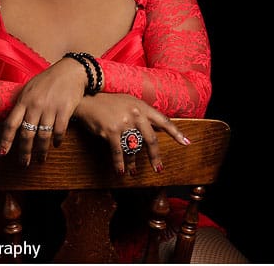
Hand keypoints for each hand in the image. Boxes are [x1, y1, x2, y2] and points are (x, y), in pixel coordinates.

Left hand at [0, 57, 87, 165]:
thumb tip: (14, 121)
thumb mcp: (30, 88)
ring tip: (41, 159)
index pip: (11, 124)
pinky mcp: (65, 110)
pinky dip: (57, 140)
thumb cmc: (49, 79)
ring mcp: (50, 108)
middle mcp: (35, 105)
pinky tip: (56, 144)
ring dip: (41, 151)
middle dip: (24, 152)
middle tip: (24, 163)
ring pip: (43, 136)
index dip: (6, 140)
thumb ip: (23, 104)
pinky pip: (59, 131)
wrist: (71, 70)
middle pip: (27, 134)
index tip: (2, 153)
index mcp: (24, 100)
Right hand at [74, 93, 190, 174]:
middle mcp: (135, 114)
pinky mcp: (111, 131)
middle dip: (155, 156)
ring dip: (133, 163)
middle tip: (158, 169)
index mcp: (142, 107)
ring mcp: (124, 123)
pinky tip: (121, 171)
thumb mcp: (129, 103)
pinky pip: (118, 151)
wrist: (88, 100)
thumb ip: (143, 114)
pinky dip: (120, 163)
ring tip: (133, 172)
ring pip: (134, 148)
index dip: (176, 133)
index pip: (163, 120)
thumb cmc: (109, 103)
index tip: (186, 143)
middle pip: (151, 139)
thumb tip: (158, 129)